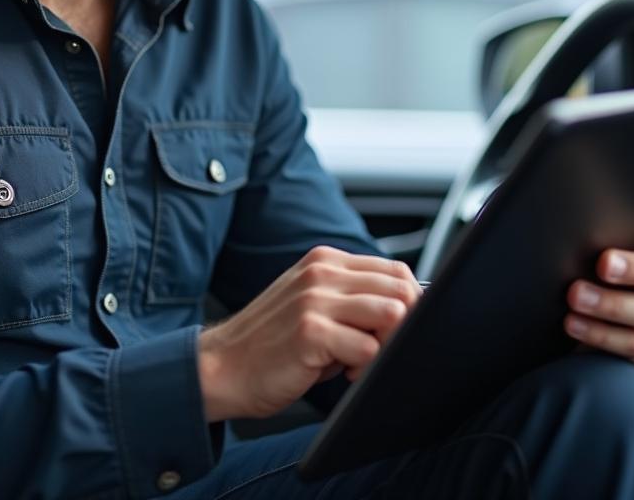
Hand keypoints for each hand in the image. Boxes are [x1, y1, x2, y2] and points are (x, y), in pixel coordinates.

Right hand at [198, 246, 420, 421]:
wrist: (222, 365)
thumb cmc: (271, 342)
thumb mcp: (311, 303)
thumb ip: (349, 298)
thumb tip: (404, 310)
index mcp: (324, 260)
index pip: (394, 270)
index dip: (411, 302)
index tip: (401, 331)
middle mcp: (321, 272)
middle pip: (400, 288)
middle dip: (407, 325)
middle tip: (384, 349)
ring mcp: (315, 299)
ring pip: (391, 313)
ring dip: (388, 344)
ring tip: (362, 360)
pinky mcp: (310, 331)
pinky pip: (368, 348)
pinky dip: (366, 367)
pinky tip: (344, 372)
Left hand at [564, 196, 633, 362]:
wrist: (586, 311)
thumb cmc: (592, 265)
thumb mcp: (598, 240)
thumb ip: (601, 225)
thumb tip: (567, 209)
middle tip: (603, 264)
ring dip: (609, 304)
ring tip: (576, 297)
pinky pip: (633, 343)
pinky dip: (600, 334)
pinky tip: (575, 324)